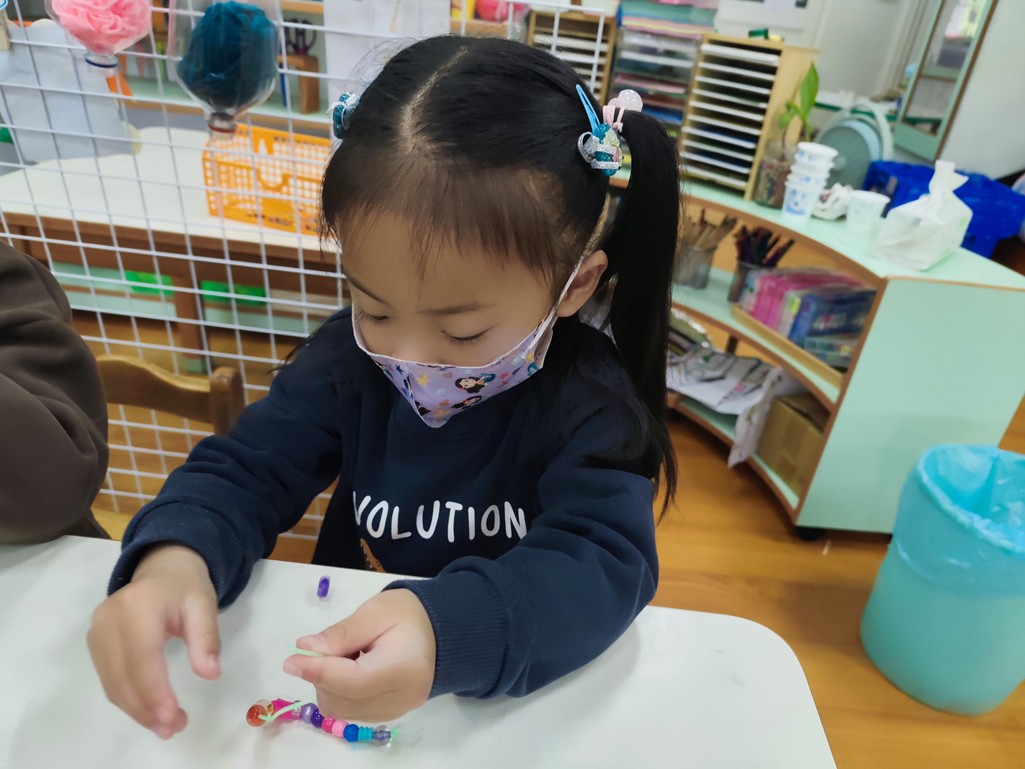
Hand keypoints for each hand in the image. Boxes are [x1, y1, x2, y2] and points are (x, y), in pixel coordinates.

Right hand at [87, 545, 220, 739]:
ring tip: (165, 727)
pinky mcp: (95, 643)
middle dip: (146, 708)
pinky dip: (128, 699)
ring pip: (112, 683)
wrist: (161, 568)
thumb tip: (210, 673)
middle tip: (173, 728)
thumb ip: (207, 639)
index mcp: (138, 605)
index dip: (154, 691)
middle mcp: (109, 619)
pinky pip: (109, 679)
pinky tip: (149, 712)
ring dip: (136, 710)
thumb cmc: (185, 587)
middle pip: (121, 675)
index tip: (171, 717)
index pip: (141, 657)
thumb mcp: (204, 605)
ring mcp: (97, 632)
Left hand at [284, 588, 435, 721]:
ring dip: (328, 685)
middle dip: (322, 676)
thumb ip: (341, 633)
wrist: (437, 629)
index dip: (319, 673)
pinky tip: (350, 669)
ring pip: (342, 710)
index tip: (291, 661)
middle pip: (345, 700)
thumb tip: (305, 650)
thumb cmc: (406, 614)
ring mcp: (397, 711)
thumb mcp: (374, 612)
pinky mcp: (388, 715)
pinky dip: (338, 692)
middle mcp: (403, 698)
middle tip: (325, 647)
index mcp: (405, 667)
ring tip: (344, 656)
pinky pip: (350, 712)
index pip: (354, 682)